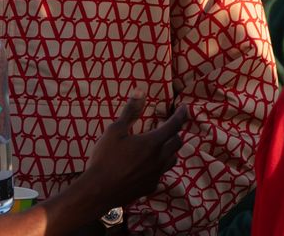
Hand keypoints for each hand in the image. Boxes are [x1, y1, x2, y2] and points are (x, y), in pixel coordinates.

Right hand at [79, 91, 187, 208]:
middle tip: (169, 127)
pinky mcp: (150, 187)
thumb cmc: (105, 158)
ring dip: (169, 150)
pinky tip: (148, 166)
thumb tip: (140, 92)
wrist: (99, 191)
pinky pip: (161, 174)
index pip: (174, 125)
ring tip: (161, 145)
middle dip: (175, 132)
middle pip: (177, 143)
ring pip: (172, 159)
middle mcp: (159, 159)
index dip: (181, 115)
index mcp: (152, 143)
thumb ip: (130, 111)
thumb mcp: (115, 130)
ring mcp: (156, 175)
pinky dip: (158, 166)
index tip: (185, 108)